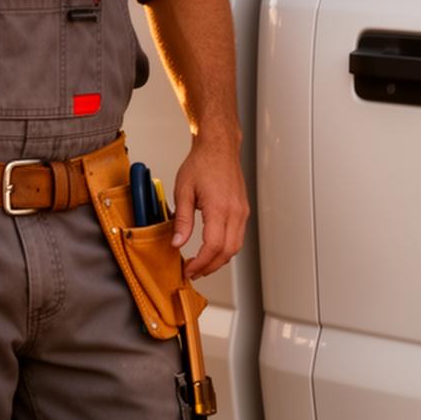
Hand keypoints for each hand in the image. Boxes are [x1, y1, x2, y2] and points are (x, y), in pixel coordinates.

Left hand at [169, 134, 247, 279]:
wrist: (219, 147)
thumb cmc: (201, 163)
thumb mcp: (183, 190)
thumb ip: (181, 219)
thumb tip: (177, 243)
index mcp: (219, 207)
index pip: (213, 245)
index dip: (201, 263)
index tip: (189, 270)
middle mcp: (235, 212)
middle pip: (227, 252)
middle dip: (210, 267)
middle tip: (193, 272)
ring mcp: (242, 212)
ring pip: (235, 247)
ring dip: (219, 260)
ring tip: (200, 265)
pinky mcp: (243, 211)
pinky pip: (238, 237)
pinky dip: (225, 248)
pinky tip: (212, 250)